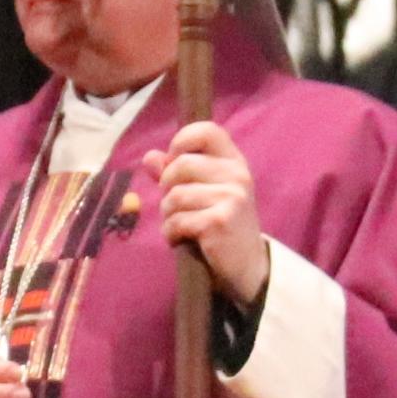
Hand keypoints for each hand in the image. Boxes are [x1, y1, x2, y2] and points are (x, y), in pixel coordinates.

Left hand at [144, 120, 269, 306]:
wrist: (247, 267)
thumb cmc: (221, 226)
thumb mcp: (204, 194)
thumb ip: (176, 174)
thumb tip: (149, 157)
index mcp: (234, 161)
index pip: (205, 130)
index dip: (180, 143)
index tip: (174, 164)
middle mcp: (236, 174)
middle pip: (180, 165)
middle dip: (167, 189)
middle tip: (177, 207)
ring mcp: (230, 197)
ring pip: (174, 196)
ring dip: (168, 216)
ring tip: (182, 226)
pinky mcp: (219, 221)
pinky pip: (176, 220)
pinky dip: (171, 234)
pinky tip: (182, 240)